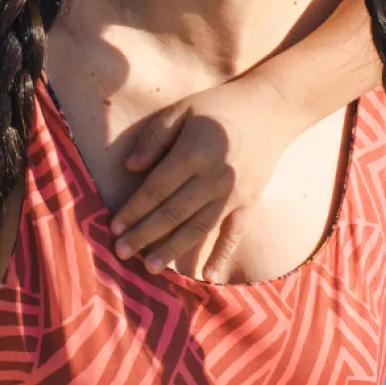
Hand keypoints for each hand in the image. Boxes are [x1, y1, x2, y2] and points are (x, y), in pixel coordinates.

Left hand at [110, 74, 302, 282]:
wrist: (272, 109)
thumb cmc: (219, 107)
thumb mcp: (182, 110)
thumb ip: (155, 137)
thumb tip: (129, 167)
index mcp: (194, 154)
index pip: (156, 189)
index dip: (134, 210)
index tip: (114, 227)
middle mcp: (214, 178)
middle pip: (173, 213)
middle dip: (144, 235)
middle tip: (120, 252)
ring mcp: (234, 194)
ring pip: (199, 229)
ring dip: (173, 250)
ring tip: (151, 268)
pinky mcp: (250, 203)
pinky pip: (235, 234)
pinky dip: (222, 256)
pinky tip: (208, 277)